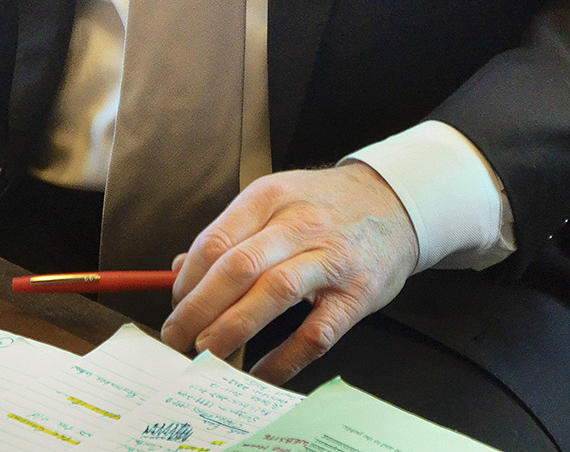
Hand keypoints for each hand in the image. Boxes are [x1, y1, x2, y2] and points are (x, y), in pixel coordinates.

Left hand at [159, 163, 417, 383]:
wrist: (395, 202)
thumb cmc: (324, 206)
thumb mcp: (275, 202)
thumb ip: (231, 234)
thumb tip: (178, 270)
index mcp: (270, 197)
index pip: (216, 241)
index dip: (187, 280)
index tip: (174, 306)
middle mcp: (299, 223)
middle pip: (238, 267)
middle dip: (199, 308)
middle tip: (177, 338)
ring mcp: (331, 258)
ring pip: (274, 294)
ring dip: (233, 328)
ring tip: (206, 353)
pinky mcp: (357, 294)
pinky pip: (316, 333)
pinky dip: (284, 358)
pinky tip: (260, 374)